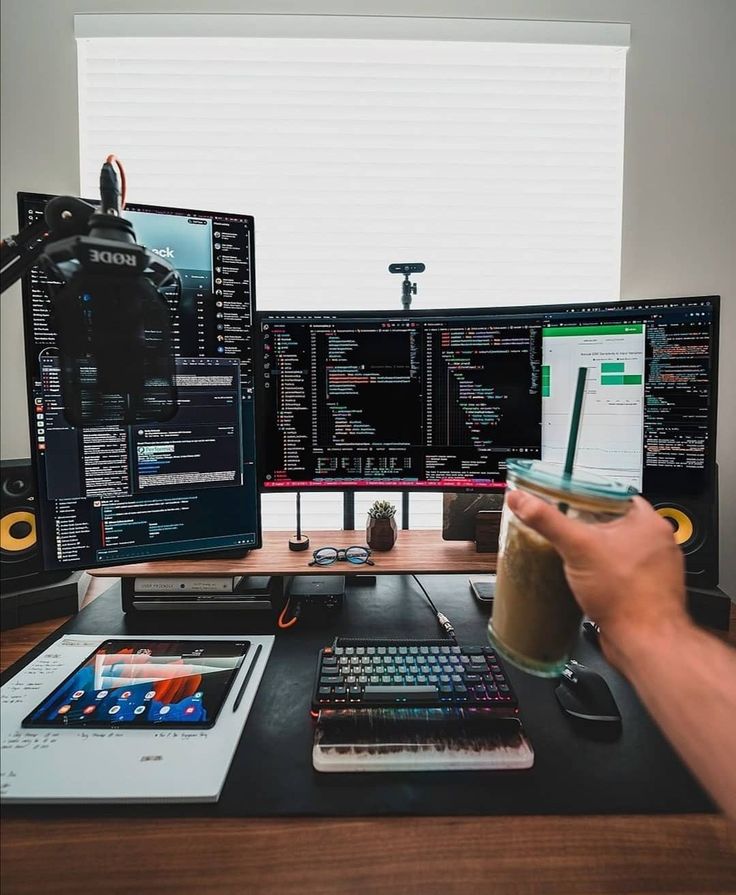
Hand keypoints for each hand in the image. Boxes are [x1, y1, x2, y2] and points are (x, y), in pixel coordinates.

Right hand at [505, 491, 690, 666]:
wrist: (645, 643)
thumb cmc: (627, 597)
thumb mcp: (577, 547)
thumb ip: (547, 520)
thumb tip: (522, 500)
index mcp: (649, 523)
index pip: (616, 495)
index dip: (589, 496)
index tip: (569, 500)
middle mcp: (657, 544)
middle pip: (615, 523)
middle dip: (589, 526)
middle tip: (566, 528)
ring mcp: (654, 570)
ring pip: (619, 550)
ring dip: (596, 552)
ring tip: (574, 554)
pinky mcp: (646, 592)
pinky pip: (621, 574)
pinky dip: (604, 574)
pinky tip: (587, 580)